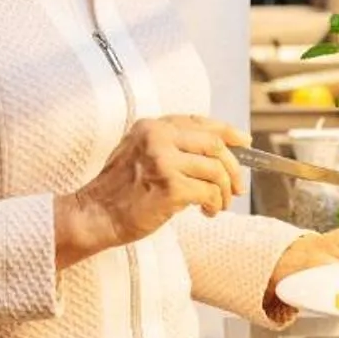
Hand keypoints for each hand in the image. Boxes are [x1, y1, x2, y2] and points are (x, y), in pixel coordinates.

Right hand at [56, 114, 246, 265]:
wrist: (94, 215)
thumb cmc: (118, 191)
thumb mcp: (139, 154)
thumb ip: (169, 146)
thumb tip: (215, 153)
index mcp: (151, 127)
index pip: (200, 122)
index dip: (227, 132)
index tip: (244, 142)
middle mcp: (157, 138)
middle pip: (214, 144)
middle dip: (234, 167)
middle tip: (237, 186)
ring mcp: (164, 161)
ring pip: (216, 170)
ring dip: (224, 191)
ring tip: (218, 205)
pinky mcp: (170, 187)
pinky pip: (209, 193)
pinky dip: (215, 204)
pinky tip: (207, 212)